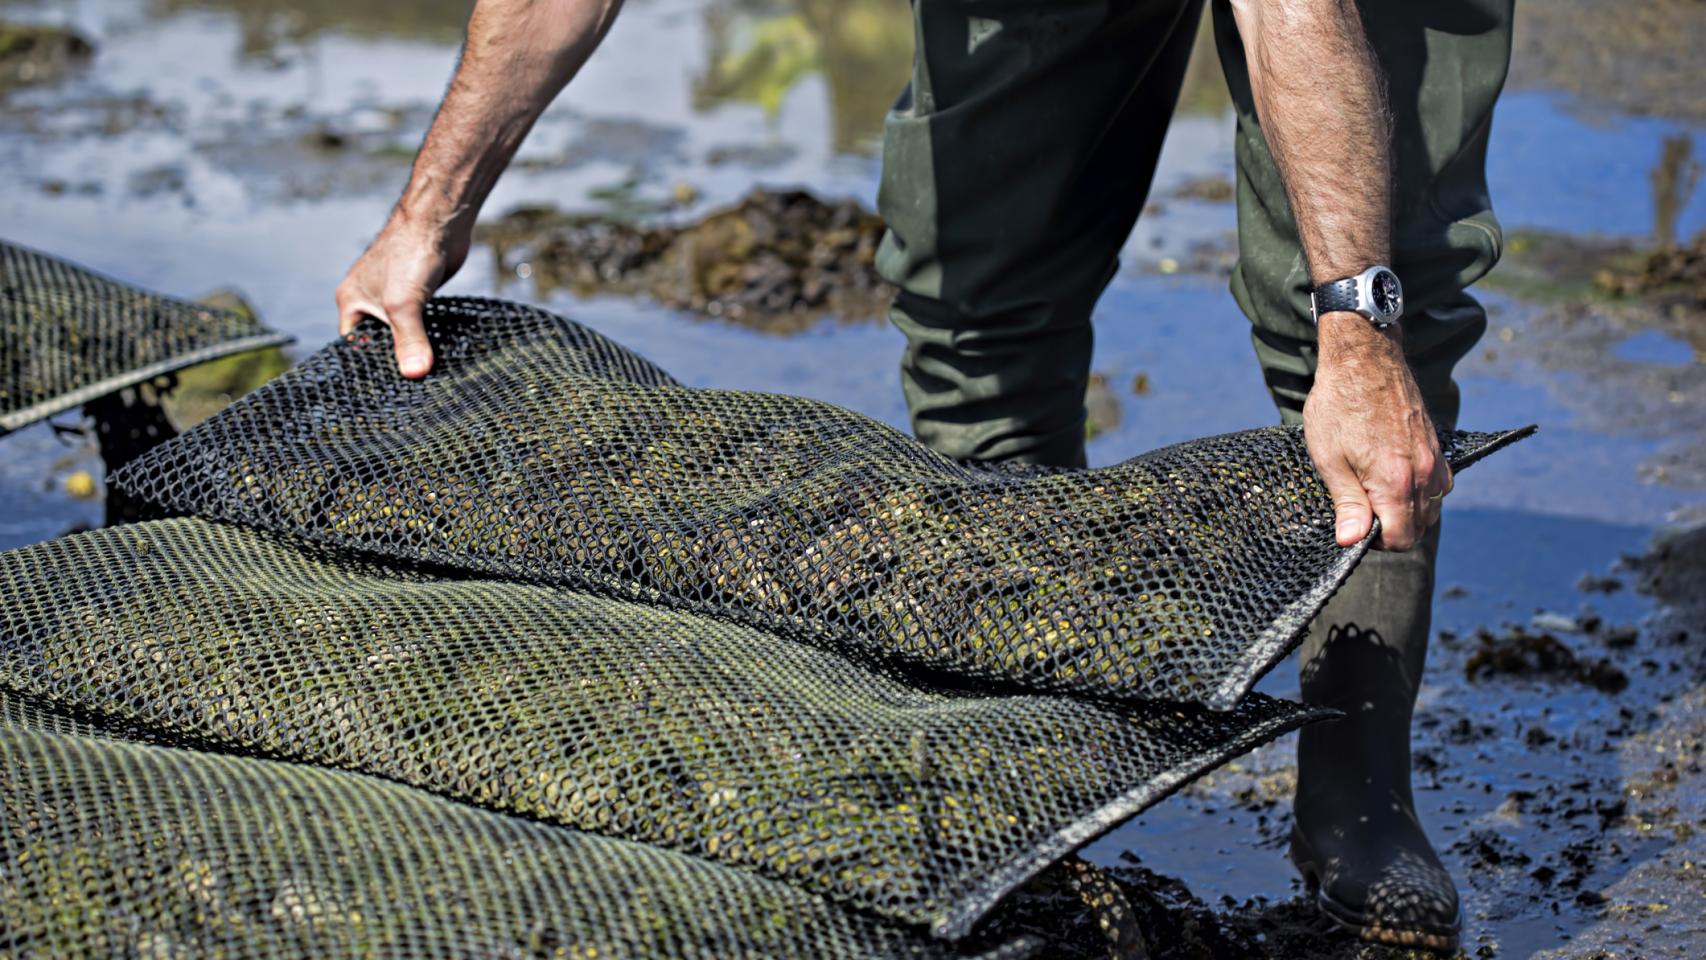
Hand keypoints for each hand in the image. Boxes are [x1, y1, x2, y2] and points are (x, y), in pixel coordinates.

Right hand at [335, 208, 471, 377]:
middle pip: (378, 341)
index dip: (369, 365)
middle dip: (394, 360)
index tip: (389, 388)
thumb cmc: (409, 253)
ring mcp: (394, 297)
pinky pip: (420, 323)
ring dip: (414, 348)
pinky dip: (428, 336)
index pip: (353, 345)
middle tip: (411, 387)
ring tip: (427, 375)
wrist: (439, 221)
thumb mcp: (403, 304)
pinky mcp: (418, 294)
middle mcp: (369, 300)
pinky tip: (440, 352)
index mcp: (352, 302)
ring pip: (401, 332)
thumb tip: (415, 374)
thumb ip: (409, 340)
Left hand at [1303, 314, 1451, 550]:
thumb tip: (1351, 542)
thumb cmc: (1340, 405)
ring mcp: (1435, 458)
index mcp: (1396, 482)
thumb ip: (1347, 503)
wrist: (1364, 358)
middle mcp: (1424, 473)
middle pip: (1420, 527)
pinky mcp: (1437, 444)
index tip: (1355, 527)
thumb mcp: (1330, 458)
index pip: (1401, 539)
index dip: (1376, 542)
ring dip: (1408, 511)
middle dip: (1392, 529)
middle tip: (1361, 510)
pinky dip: (1422, 491)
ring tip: (1375, 493)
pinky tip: (1395, 478)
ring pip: (1432, 507)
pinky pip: (1440, 483)